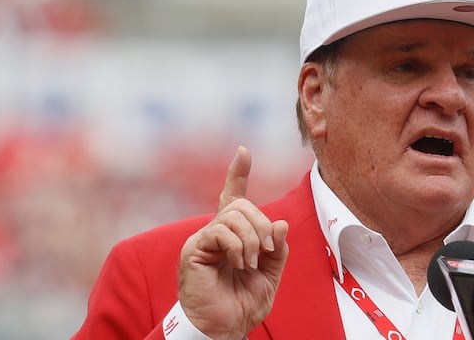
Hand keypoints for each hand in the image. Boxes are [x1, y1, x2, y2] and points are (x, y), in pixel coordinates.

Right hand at [178, 146, 288, 338]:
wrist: (224, 328)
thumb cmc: (242, 304)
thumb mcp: (271, 275)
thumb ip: (277, 249)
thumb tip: (280, 223)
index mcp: (233, 236)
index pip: (234, 197)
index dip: (238, 174)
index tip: (244, 152)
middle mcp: (215, 233)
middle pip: (242, 206)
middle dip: (262, 225)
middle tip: (267, 252)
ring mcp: (203, 240)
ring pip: (233, 216)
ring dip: (252, 239)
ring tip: (250, 263)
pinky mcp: (194, 249)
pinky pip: (220, 231)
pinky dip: (237, 246)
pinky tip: (238, 264)